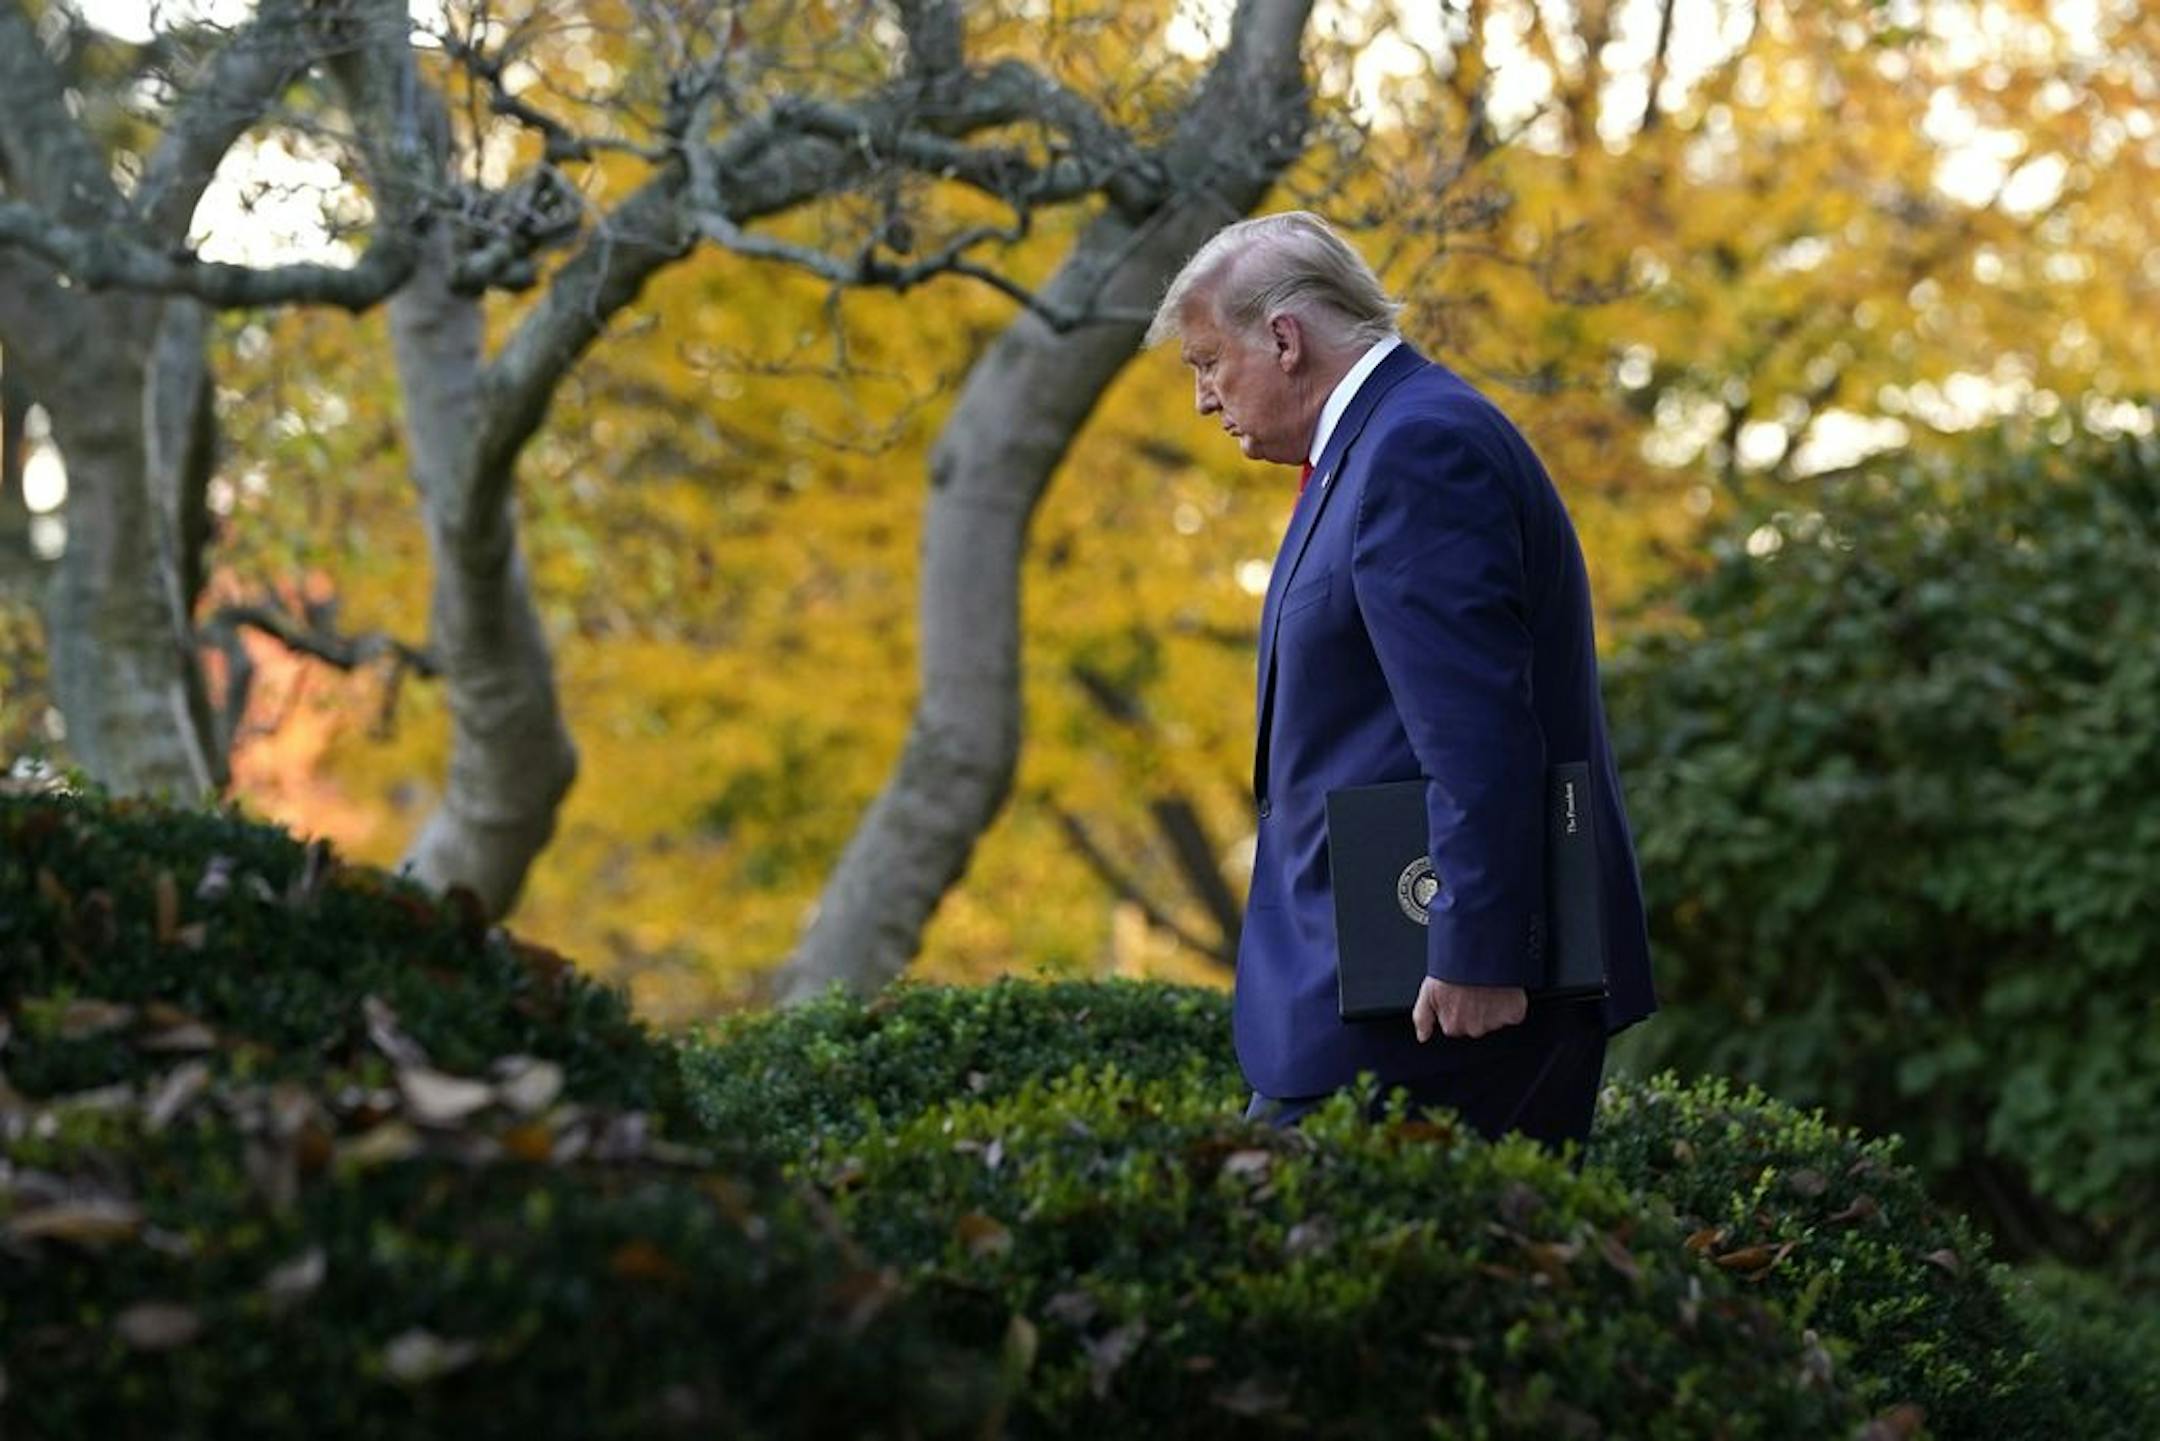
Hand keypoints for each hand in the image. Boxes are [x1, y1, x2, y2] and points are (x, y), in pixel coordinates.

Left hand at [1413, 977, 1527, 1042]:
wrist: (1477, 953)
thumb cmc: (1452, 969)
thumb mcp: (1428, 991)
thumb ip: (1422, 1017)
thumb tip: (1423, 1036)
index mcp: (1453, 1025)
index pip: (1456, 1025)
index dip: (1458, 1008)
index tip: (1460, 995)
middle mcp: (1474, 1029)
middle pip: (1475, 1024)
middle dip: (1475, 1010)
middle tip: (1472, 990)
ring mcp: (1495, 1022)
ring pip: (1494, 1020)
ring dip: (1491, 1007)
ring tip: (1485, 987)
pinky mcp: (1513, 1013)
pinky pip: (1513, 1014)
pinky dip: (1509, 1004)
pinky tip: (1500, 991)